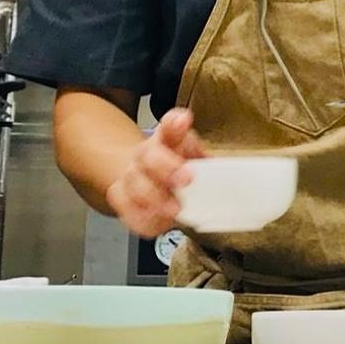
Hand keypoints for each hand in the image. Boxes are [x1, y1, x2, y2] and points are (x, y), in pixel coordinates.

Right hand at [105, 107, 207, 237]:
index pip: (169, 125)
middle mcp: (144, 156)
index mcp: (166, 140)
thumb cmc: (176, 168)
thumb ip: (205, 160)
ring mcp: (131, 179)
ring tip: (175, 208)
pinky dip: (144, 219)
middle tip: (186, 178)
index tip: (184, 122)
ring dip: (154, 198)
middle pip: (147, 156)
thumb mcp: (196, 160)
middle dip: (165, 167)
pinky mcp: (124, 202)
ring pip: (133, 185)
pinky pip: (128, 212)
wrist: (145, 177)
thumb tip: (220, 168)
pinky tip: (160, 221)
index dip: (175, 123)